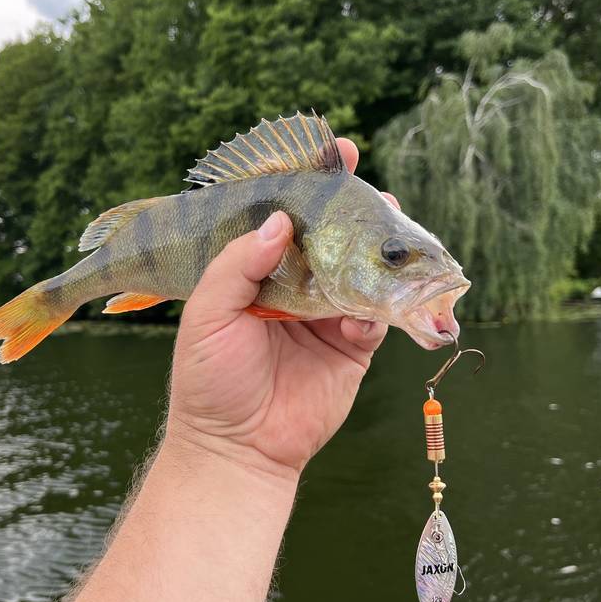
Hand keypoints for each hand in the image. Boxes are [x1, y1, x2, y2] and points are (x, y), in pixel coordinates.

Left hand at [166, 139, 397, 477]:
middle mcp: (297, 286)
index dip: (310, 186)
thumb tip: (280, 222)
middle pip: (334, 239)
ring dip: (380, 254)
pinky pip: (376, 318)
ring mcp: (327, 315)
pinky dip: (379, 308)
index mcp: (258, 272)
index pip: (287, 218)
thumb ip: (238, 265)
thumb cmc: (210, 380)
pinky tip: (367, 308)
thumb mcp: (208, 314)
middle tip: (376, 193)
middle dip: (358, 213)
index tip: (337, 153)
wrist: (237, 448)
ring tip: (392, 232)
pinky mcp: (352, 347)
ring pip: (362, 273)